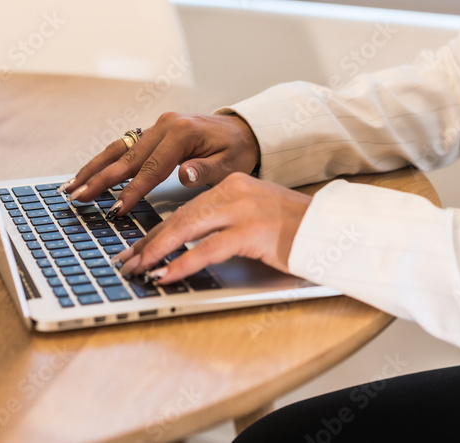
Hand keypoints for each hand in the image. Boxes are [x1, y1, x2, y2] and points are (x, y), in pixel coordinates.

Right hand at [66, 112, 259, 216]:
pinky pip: (124, 147)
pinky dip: (105, 161)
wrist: (243, 130)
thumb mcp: (230, 164)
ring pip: (119, 149)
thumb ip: (206, 170)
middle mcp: (165, 125)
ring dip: (94, 168)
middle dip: (101, 180)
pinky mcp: (152, 131)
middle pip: (127, 157)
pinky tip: (89, 174)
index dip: (133, 191)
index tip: (117, 209)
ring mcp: (156, 126)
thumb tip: (184, 174)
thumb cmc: (237, 150)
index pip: (152, 168)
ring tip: (72, 186)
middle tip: (78, 197)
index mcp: (182, 133)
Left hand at [114, 173, 311, 283]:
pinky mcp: (252, 232)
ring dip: (157, 251)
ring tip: (138, 269)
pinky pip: (207, 249)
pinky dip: (182, 262)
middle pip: (180, 216)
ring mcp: (243, 210)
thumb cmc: (297, 228)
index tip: (138, 248)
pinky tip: (166, 274)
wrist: (332, 229)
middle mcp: (234, 191)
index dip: (157, 230)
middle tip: (127, 261)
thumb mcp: (255, 215)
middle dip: (149, 241)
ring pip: (187, 228)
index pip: (185, 208)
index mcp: (233, 184)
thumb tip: (188, 242)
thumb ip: (224, 221)